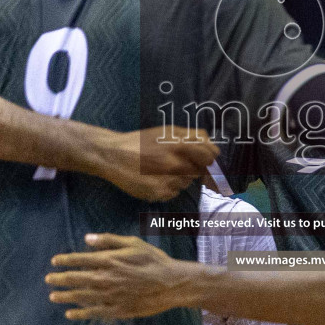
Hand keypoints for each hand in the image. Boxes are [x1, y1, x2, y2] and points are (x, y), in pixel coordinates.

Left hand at [46, 233, 199, 319]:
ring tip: (52, 296)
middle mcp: (104, 278)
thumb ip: (108, 240)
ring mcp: (109, 296)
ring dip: (64, 296)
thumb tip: (87, 238)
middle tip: (48, 279)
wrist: (171, 284)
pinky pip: (93, 312)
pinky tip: (69, 313)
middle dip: (59, 279)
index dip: (64, 260)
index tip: (54, 262)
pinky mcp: (116, 310)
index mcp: (108, 260)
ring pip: (80, 296)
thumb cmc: (154, 260)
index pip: (79, 259)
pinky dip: (79, 313)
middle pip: (75, 278)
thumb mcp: (133, 243)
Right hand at [91, 127, 219, 201]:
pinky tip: (154, 179)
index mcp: (179, 145)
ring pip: (186, 183)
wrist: (112, 155)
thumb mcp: (166, 131)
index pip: (210, 155)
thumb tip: (212, 145)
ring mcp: (167, 181)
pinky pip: (174, 193)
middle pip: (199, 171)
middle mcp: (175, 164)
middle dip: (193, 169)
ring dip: (180, 178)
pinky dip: (168, 188)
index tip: (209, 160)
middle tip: (178, 165)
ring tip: (161, 170)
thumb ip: (192, 136)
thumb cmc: (141, 141)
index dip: (212, 159)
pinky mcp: (158, 194)